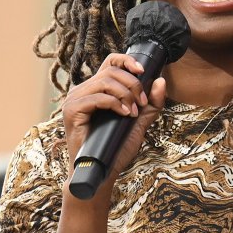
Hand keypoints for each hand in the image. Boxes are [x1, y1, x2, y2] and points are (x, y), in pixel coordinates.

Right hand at [60, 54, 167, 184]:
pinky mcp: (72, 111)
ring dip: (125, 94)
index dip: (127, 61)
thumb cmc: (115, 149)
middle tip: (141, 104)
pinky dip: (114, 104)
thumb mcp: (139, 123)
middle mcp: (83, 91)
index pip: (110, 62)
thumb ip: (150, 104)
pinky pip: (97, 97)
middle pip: (111, 71)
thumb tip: (160, 81)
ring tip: (133, 112)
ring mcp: (75, 99)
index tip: (143, 72)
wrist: (101, 172)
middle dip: (132, 84)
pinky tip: (124, 115)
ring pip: (104, 81)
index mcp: (95, 89)